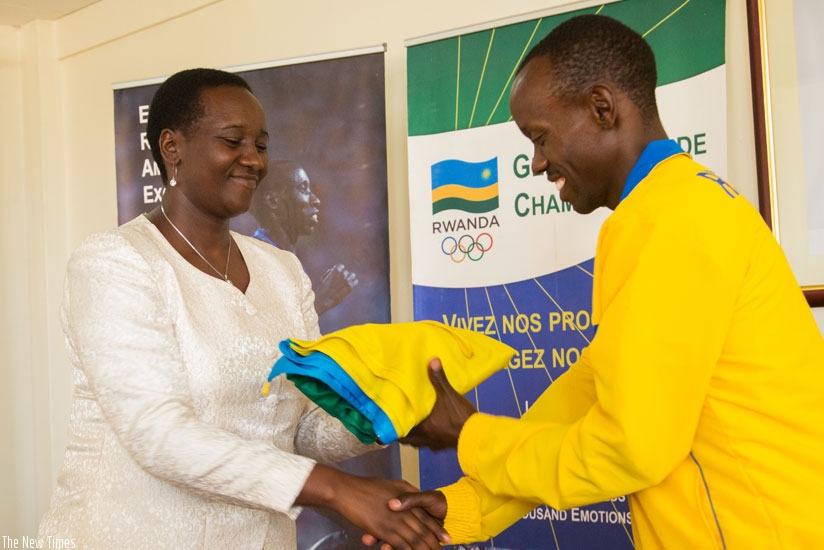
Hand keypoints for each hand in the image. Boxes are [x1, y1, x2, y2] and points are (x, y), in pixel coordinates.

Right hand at [298, 465, 447, 549]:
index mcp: (408, 500)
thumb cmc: (368, 487)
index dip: (437, 530)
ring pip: (415, 540)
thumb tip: (416, 498)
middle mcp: (404, 511)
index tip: (446, 539)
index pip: (427, 518)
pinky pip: (400, 545)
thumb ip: (407, 493)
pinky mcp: (383, 530)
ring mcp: (394, 521)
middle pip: (424, 531)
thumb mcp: (393, 484)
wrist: (348, 491)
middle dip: (433, 544)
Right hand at [315, 263, 357, 315]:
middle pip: (346, 272)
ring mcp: (346, 281)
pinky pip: (355, 282)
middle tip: (344, 278)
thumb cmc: (322, 290)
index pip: (341, 266)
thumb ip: (328, 273)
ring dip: (351, 276)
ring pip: (352, 275)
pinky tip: (353, 283)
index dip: (340, 269)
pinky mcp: (349, 287)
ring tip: (351, 279)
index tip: (340, 272)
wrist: (324, 300)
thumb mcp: (323, 280)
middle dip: (345, 275)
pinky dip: (354, 282)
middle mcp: (342, 274)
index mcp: (335, 271)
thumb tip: (332, 270)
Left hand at [399, 358, 477, 450]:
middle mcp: (424, 438)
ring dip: (414, 435)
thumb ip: (439, 379)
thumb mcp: (449, 394)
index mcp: (420, 426)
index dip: (391, 427)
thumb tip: (432, 361)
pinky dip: (428, 438)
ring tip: (413, 425)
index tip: (386, 421)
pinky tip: (433, 430)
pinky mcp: (443, 446)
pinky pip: (431, 443)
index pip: (398, 431)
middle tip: (398, 422)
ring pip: (418, 442)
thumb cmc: (459, 416)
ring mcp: (434, 444)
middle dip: (402, 431)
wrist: (476, 435)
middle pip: (406, 439)